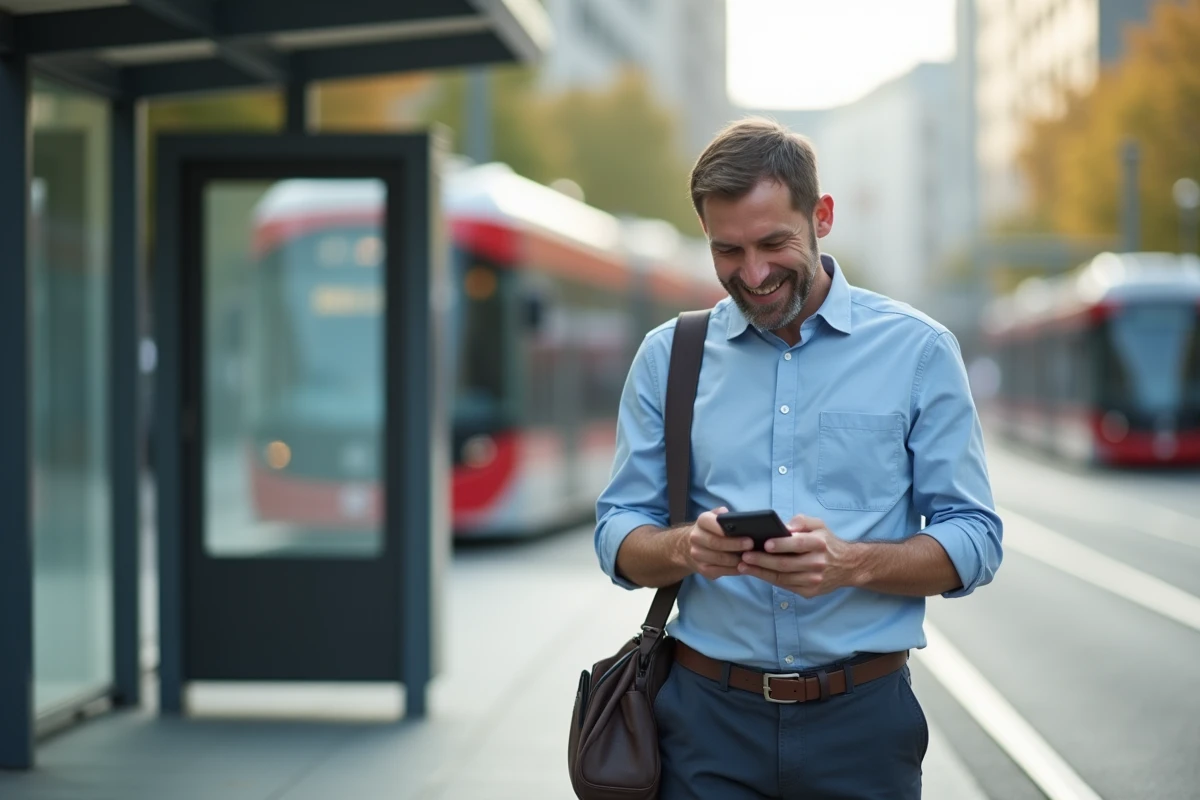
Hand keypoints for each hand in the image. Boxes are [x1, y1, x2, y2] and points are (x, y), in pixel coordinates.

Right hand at [684, 507, 753, 580]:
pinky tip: (743, 566)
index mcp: (701, 522)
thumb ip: (722, 515)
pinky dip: (733, 569)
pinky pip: (720, 571)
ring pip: (719, 559)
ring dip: (736, 559)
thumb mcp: (715, 518)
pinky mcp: (702, 569)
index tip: (738, 530)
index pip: (708, 522)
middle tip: (750, 544)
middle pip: (715, 542)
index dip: (721, 527)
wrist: (690, 546)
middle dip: (735, 544)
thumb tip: (731, 516)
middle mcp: (696, 538)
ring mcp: (697, 555)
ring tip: (750, 557)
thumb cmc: (711, 530)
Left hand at [736, 515, 861, 597]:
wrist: (847, 566)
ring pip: (782, 578)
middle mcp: (817, 563)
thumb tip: (786, 526)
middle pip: (785, 564)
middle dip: (762, 561)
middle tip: (744, 556)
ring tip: (744, 565)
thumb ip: (802, 521)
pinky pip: (785, 586)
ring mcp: (814, 580)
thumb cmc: (826, 542)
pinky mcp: (809, 592)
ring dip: (761, 572)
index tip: (764, 544)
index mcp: (819, 543)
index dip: (780, 545)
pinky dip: (769, 580)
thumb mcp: (819, 525)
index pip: (797, 544)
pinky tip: (756, 573)